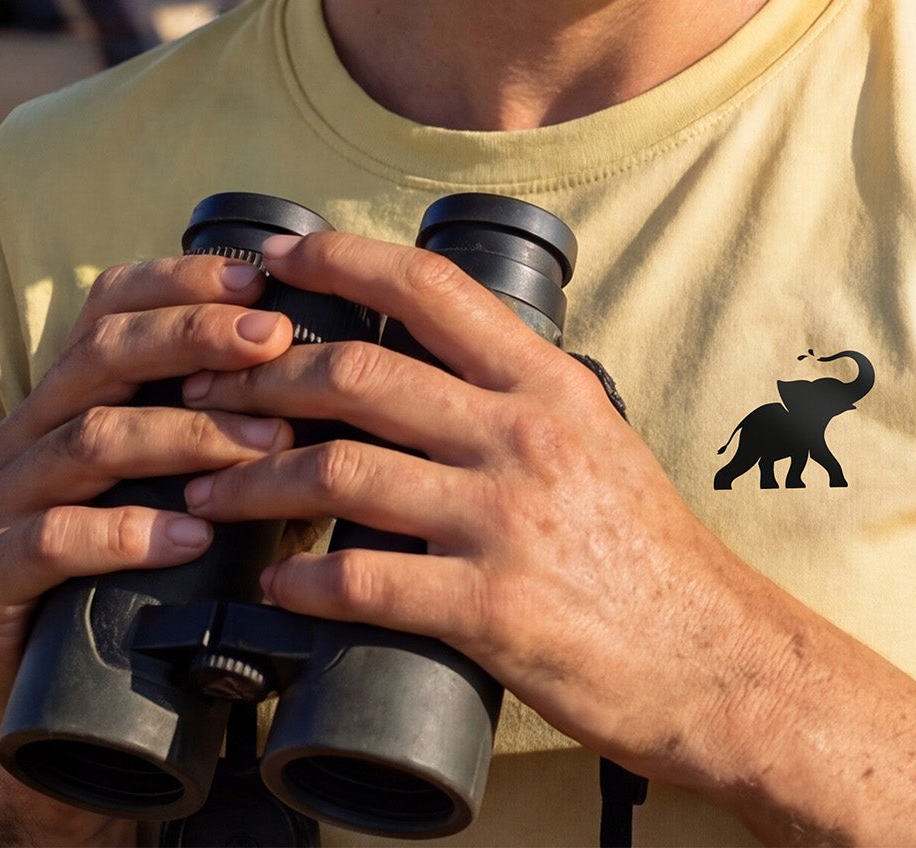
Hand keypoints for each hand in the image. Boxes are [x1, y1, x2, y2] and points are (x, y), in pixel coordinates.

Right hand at [0, 254, 298, 723]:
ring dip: (186, 435)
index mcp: (66, 394)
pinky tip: (192, 533)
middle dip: (194, 336)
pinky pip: (50, 540)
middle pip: (100, 354)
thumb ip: (250, 427)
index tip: (258, 279)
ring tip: (266, 446)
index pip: (109, 305)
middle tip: (275, 341)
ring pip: (87, 439)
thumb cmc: (160, 580)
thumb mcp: (206, 485)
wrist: (68, 716)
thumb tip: (352, 371)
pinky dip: (127, 532)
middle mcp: (20, 433)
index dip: (180, 282)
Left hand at [176, 230, 801, 796]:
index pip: (431, 289)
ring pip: (341, 472)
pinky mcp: (491, 608)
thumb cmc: (645, 550)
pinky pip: (366, 584)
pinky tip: (272, 586)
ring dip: (254, 478)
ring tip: (205, 485)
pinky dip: (302, 583)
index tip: (276, 257)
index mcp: (547, 382)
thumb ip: (517, 397)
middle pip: (361, 374)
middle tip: (202, 389)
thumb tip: (432, 364)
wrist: (712, 659)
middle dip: (262, 376)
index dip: (342, 260)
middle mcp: (523, 434)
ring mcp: (505, 520)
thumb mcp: (595, 437)